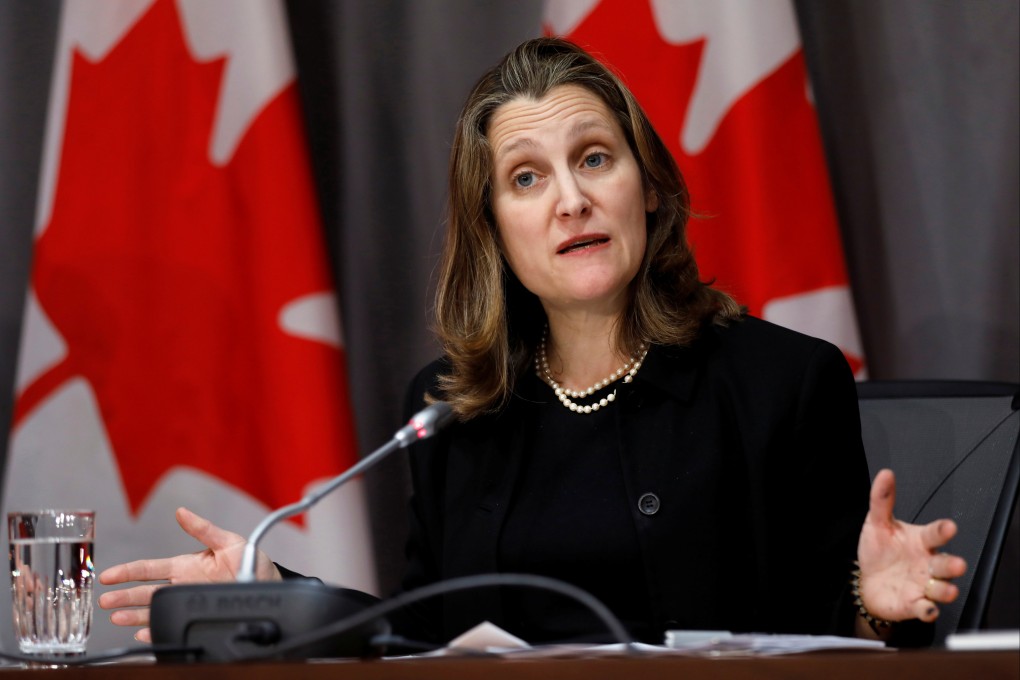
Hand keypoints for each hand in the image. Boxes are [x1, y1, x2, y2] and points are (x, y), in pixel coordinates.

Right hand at [97, 507, 279, 642]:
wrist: (269, 584)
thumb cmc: (250, 560)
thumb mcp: (229, 540)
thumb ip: (203, 529)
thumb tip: (182, 512)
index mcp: (186, 566)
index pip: (150, 569)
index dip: (128, 571)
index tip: (108, 575)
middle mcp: (183, 585)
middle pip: (146, 593)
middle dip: (124, 596)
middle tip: (105, 601)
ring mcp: (189, 602)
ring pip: (154, 611)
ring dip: (134, 615)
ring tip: (116, 618)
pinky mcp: (198, 615)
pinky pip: (172, 626)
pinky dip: (156, 631)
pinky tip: (144, 633)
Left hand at [856, 469, 967, 624]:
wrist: (868, 582)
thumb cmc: (879, 551)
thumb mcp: (877, 523)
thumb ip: (882, 500)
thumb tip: (885, 474)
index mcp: (921, 541)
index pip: (935, 534)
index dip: (943, 531)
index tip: (949, 527)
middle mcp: (927, 563)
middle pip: (945, 563)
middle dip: (952, 565)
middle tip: (957, 564)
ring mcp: (923, 585)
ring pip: (941, 588)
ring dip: (945, 589)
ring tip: (947, 589)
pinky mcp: (915, 604)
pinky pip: (926, 609)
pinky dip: (928, 610)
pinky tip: (928, 609)